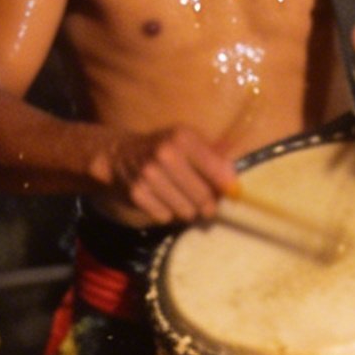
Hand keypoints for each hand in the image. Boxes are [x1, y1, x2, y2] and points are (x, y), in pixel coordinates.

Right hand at [95, 126, 235, 224]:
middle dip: (208, 206)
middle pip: (203, 197)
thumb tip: (235, 181)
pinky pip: (165, 217)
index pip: (217, 170)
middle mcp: (166, 154)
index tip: (231, 194)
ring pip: (186, 211)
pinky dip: (167, 214)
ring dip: (187, 211)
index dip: (226, 186)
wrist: (118, 155)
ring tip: (182, 201)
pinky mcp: (137, 194)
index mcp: (182, 137)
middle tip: (207, 206)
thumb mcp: (186, 141)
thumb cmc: (162, 149)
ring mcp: (149, 175)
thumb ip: (213, 156)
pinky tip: (162, 202)